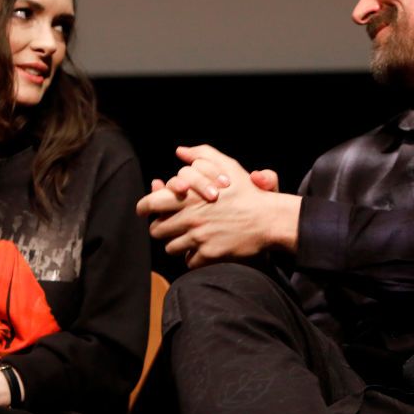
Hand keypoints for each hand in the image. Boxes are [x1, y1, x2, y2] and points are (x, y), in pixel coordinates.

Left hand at [136, 144, 299, 267]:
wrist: (269, 219)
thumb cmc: (247, 191)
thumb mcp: (226, 165)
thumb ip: (201, 155)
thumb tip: (180, 151)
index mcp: (188, 197)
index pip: (150, 204)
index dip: (144, 208)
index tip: (146, 211)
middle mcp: (190, 217)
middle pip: (157, 230)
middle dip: (161, 228)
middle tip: (170, 226)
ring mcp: (199, 237)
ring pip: (171, 248)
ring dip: (177, 244)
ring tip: (187, 238)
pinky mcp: (209, 254)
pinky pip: (189, 261)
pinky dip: (193, 258)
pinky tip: (201, 250)